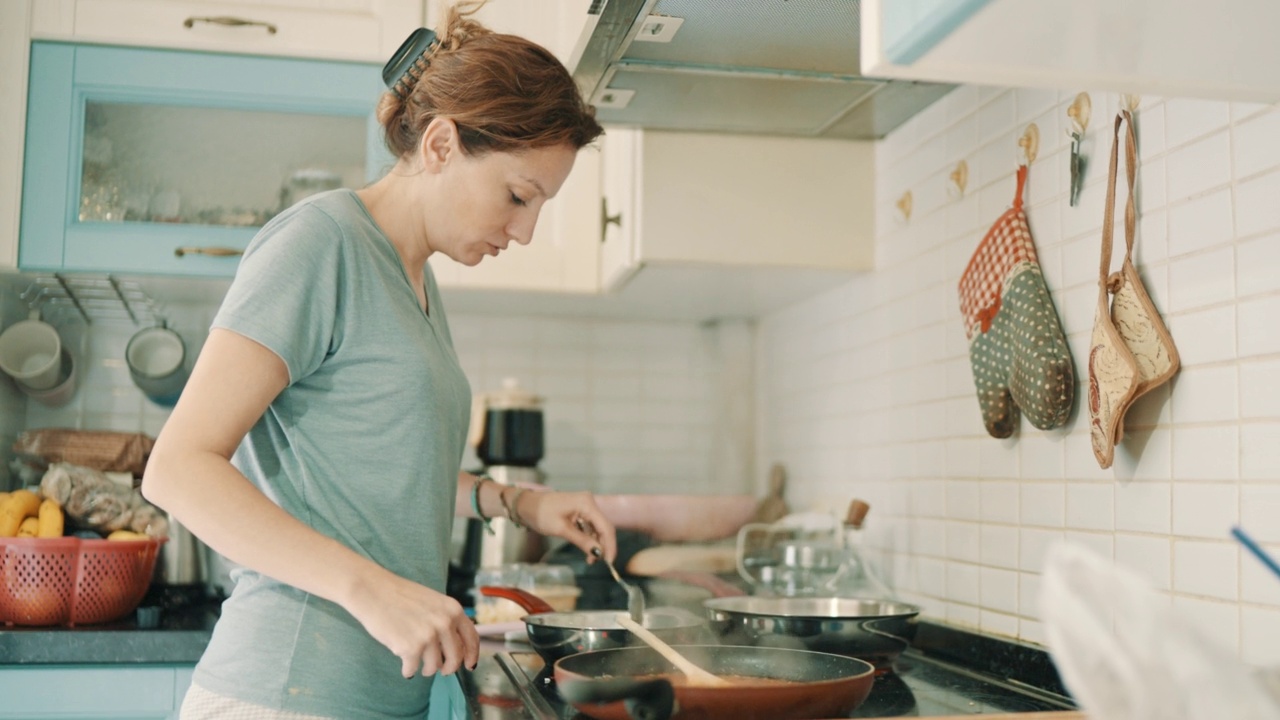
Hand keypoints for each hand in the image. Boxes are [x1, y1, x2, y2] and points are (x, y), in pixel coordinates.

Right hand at [344, 569, 478, 678]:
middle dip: (448, 668)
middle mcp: (445, 623)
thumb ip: (446, 620)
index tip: (469, 666)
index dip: (472, 655)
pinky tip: (404, 664)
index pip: (471, 638)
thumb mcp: (432, 602)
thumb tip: (454, 648)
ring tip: (416, 661)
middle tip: (441, 670)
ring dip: (426, 668)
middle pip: (455, 658)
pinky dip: (408, 670)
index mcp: (453, 609)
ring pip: (434, 666)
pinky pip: (413, 670)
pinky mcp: (411, 648)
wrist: (373, 591)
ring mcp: (428, 636)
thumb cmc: (399, 596)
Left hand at [518, 490, 616, 562]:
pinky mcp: (580, 511)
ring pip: (598, 528)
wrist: (526, 505)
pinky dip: (589, 539)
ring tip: (590, 559)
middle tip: (598, 562)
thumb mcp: (561, 529)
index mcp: (587, 503)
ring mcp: (585, 506)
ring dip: (596, 544)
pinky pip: (590, 527)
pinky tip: (587, 550)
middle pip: (604, 527)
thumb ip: (582, 541)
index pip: (606, 526)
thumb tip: (598, 553)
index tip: (609, 562)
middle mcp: (589, 503)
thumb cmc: (541, 514)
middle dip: (603, 546)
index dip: (609, 545)